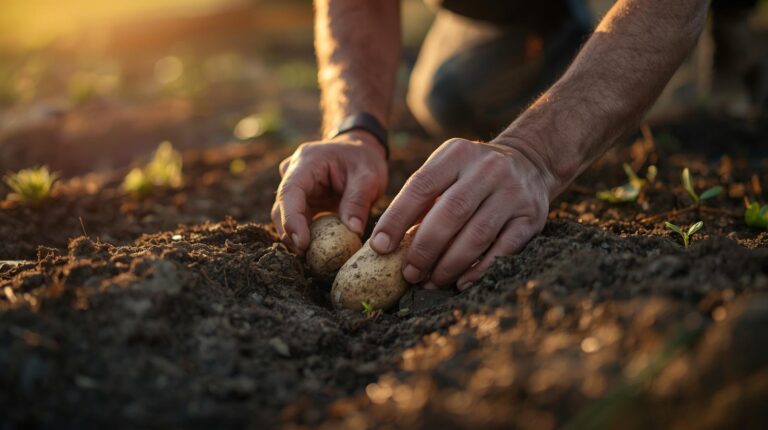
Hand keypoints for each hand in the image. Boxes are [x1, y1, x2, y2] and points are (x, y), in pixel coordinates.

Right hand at [272, 130, 387, 252]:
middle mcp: (294, 173)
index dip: (291, 219)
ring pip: (285, 216)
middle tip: (306, 255)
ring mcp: (296, 187)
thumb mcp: (368, 177)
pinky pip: (297, 219)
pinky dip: (303, 234)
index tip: (302, 243)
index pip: (290, 192)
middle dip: (290, 233)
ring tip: (311, 256)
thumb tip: (353, 230)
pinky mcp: (302, 200)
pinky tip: (314, 249)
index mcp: (308, 161)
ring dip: (295, 236)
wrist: (361, 151)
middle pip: (282, 207)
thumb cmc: (364, 159)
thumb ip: (358, 201)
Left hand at [369, 137, 557, 289]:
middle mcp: (487, 169)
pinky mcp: (531, 216)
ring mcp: (512, 192)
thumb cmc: (473, 175)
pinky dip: (480, 270)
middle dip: (425, 248)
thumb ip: (421, 199)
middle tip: (409, 273)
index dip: (396, 218)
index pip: (421, 186)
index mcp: (457, 154)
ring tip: (431, 282)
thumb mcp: (448, 170)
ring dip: (450, 264)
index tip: (379, 247)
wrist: (531, 162)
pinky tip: (461, 282)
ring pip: (477, 235)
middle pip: (450, 213)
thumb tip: (386, 243)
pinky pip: (503, 249)